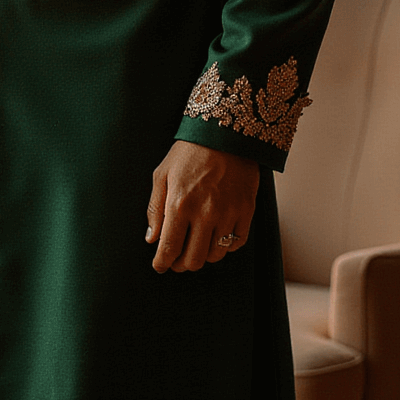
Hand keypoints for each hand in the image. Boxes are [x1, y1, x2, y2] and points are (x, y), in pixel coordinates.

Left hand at [147, 142, 258, 273]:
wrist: (225, 133)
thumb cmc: (189, 153)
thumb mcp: (162, 175)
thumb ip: (155, 209)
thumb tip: (152, 239)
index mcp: (179, 205)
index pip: (169, 248)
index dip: (162, 263)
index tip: (160, 266)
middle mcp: (205, 214)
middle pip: (193, 259)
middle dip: (181, 264)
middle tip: (177, 260)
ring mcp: (228, 214)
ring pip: (215, 255)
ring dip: (203, 256)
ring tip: (197, 246)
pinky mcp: (246, 211)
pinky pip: (236, 243)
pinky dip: (226, 246)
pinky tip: (217, 238)